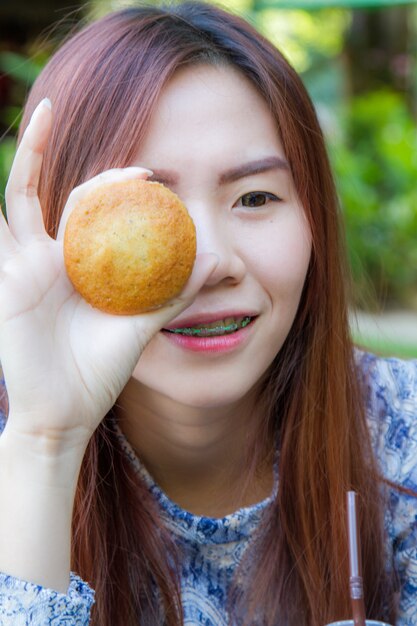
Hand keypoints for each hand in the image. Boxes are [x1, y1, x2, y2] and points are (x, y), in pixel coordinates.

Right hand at [0, 99, 216, 453]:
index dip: (126, 188)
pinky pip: (1, 231)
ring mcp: (28, 264)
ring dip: (33, 155)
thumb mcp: (142, 326)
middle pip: (71, 194)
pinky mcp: (9, 279)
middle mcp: (57, 257)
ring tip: (47, 112)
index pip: (106, 211)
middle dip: (94, 167)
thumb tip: (221, 259)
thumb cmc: (99, 373)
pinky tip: (10, 157)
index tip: (156, 176)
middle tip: (129, 154)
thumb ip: (175, 292)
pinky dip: (2, 200)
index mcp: (89, 266)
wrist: (64, 413)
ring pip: (25, 196)